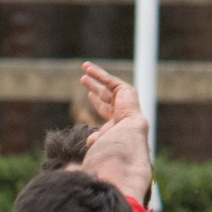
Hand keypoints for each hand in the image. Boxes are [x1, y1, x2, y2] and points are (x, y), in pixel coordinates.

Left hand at [77, 63, 151, 203]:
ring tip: (84, 68)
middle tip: (83, 80)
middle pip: (105, 95)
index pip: (106, 109)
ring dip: (96, 77)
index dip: (97, 101)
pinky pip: (109, 80)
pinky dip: (98, 73)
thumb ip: (96, 139)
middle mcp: (122, 108)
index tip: (88, 94)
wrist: (128, 136)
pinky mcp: (125, 90)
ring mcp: (125, 99)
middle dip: (95, 87)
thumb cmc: (117, 143)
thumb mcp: (103, 140)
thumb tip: (88, 143)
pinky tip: (87, 68)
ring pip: (107, 85)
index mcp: (118, 120)